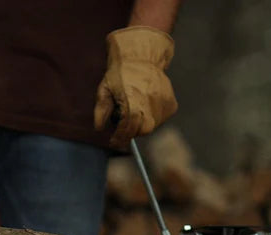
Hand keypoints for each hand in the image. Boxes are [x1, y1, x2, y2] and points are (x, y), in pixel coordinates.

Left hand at [93, 26, 177, 148]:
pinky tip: (146, 105)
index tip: (113, 142)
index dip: (120, 137)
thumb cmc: (120, 74)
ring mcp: (163, 103)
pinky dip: (152, 118)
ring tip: (136, 106)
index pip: (128, 126)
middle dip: (131, 131)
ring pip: (152, 126)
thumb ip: (101, 110)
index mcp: (133, 98)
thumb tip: (99, 128)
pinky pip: (160, 120)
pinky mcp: (172, 104)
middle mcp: (151, 101)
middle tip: (124, 122)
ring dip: (142, 123)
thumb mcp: (104, 89)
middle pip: (142, 130)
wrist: (142, 57)